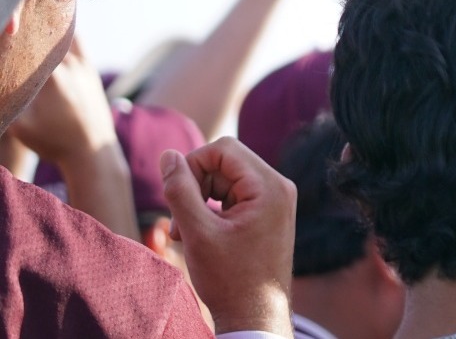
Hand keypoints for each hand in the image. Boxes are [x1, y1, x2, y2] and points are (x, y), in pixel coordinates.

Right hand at [10, 36, 116, 167]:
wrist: (91, 150)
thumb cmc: (53, 141)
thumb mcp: (20, 124)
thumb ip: (5, 98)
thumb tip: (1, 80)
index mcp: (50, 74)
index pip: (24, 44)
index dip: (10, 38)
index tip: (4, 33)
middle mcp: (69, 63)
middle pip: (41, 35)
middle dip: (25, 31)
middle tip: (12, 28)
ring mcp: (83, 64)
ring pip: (61, 34)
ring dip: (45, 29)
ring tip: (28, 25)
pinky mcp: (90, 69)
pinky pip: (76, 43)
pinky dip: (63, 34)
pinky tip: (50, 33)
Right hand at [161, 137, 294, 335]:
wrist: (256, 315)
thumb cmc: (229, 278)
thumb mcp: (196, 231)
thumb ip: (180, 190)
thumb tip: (168, 154)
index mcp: (270, 186)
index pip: (223, 149)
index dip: (192, 166)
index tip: (176, 197)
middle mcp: (279, 187)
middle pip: (225, 162)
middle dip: (195, 187)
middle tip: (179, 222)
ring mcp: (275, 201)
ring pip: (225, 181)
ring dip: (199, 201)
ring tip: (186, 234)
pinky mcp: (268, 214)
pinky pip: (233, 197)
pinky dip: (211, 212)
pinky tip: (199, 237)